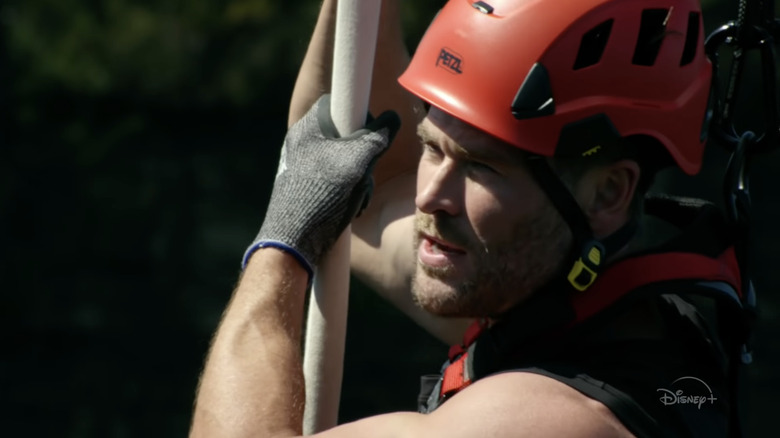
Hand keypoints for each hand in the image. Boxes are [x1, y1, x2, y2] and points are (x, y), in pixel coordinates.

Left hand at [244, 94, 399, 275]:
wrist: (295, 239)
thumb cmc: (323, 193)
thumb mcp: (357, 160)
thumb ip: (377, 136)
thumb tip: (392, 118)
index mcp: (307, 128)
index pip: (336, 102)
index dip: (358, 114)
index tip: (369, 133)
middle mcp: (302, 143)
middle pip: (344, 134)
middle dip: (363, 155)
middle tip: (365, 172)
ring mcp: (303, 167)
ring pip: (343, 160)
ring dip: (358, 177)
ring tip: (357, 196)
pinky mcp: (306, 188)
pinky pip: (334, 180)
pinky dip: (347, 191)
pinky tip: (349, 207)